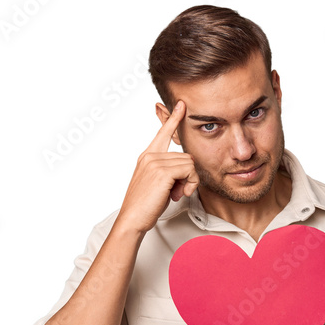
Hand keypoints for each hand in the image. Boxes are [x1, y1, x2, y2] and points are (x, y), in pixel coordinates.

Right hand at [116, 100, 199, 233]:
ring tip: (177, 193)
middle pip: (186, 156)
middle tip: (179, 190)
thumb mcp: (158, 183)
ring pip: (189, 163)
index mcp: (147, 156)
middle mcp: (150, 156)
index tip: (181, 105)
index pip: (162, 133)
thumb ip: (170, 171)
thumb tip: (188, 168)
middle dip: (188, 175)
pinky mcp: (162, 171)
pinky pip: (189, 170)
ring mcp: (155, 162)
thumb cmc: (145, 205)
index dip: (173, 118)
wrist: (133, 218)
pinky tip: (179, 194)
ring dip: (190, 181)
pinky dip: (190, 183)